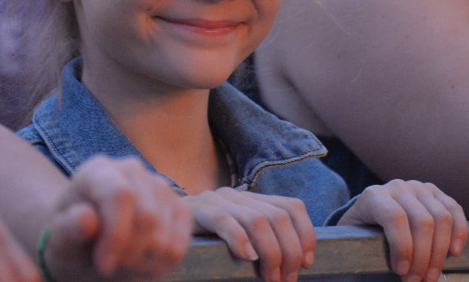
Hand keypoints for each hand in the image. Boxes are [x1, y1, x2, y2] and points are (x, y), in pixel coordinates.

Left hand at [41, 155, 190, 280]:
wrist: (87, 244)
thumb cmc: (71, 239)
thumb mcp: (58, 240)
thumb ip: (67, 230)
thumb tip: (87, 219)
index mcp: (99, 170)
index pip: (121, 195)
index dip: (116, 235)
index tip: (104, 266)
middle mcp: (133, 169)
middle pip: (147, 218)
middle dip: (128, 255)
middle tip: (108, 268)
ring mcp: (159, 187)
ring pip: (164, 236)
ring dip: (142, 263)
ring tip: (121, 264)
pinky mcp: (179, 208)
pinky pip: (179, 246)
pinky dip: (160, 266)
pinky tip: (141, 264)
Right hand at [184, 188, 314, 281]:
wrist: (160, 227)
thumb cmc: (204, 243)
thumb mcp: (239, 238)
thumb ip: (262, 241)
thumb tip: (297, 264)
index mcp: (251, 199)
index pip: (291, 206)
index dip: (306, 234)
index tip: (308, 263)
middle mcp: (237, 195)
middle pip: (278, 216)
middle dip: (290, 252)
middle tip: (287, 280)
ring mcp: (217, 200)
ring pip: (257, 220)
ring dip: (271, 254)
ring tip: (271, 279)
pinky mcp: (198, 210)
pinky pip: (225, 221)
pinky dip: (241, 241)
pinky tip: (248, 259)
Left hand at [337, 180, 466, 281]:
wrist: (370, 214)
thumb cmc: (363, 231)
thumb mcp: (353, 238)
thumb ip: (360, 249)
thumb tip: (372, 267)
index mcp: (374, 196)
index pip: (395, 218)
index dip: (402, 247)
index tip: (401, 272)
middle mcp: (398, 187)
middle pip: (422, 222)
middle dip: (423, 258)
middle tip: (418, 281)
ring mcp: (419, 187)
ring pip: (441, 218)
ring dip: (439, 253)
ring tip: (430, 276)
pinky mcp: (436, 192)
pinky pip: (455, 210)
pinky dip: (459, 232)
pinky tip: (454, 252)